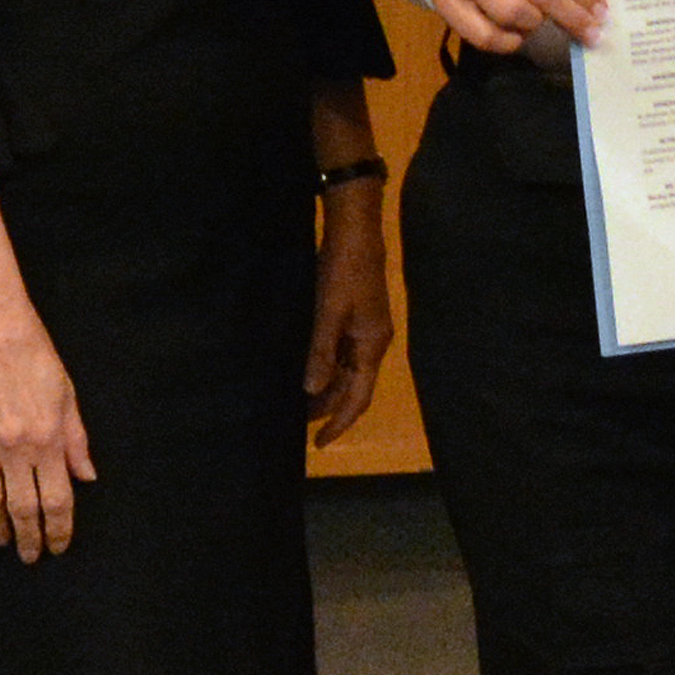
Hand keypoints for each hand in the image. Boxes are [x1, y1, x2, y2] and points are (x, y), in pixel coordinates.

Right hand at [0, 280, 94, 559]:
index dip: (58, 530)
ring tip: (2, 540)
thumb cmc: (32, 353)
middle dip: (29, 538)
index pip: (57, 501)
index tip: (58, 546)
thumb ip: (76, 440)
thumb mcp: (66, 393)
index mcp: (48, 440)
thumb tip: (87, 477)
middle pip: (23, 509)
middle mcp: (14, 449)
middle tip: (30, 556)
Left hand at [302, 182, 394, 445]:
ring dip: (328, 389)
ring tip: (301, 403)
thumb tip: (311, 391)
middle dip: (331, 409)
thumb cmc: (342, 271)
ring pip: (348, 372)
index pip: (359, 398)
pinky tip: (310, 370)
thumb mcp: (328, 312)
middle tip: (301, 425)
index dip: (339, 423)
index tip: (319, 443)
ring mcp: (367, 330)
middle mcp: (374, 343)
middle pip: (355, 388)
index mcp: (372, 346)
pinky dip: (328, 368)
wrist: (355, 231)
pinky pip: (344, 354)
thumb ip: (321, 352)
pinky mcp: (357, 317)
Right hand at [425, 0, 605, 56]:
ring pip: (515, 14)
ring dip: (535, 25)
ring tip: (538, 22)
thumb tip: (593, 7)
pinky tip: (516, 33)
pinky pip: (488, 37)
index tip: (601, 13)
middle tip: (589, 34)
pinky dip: (510, 41)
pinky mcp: (446, 3)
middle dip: (572, 17)